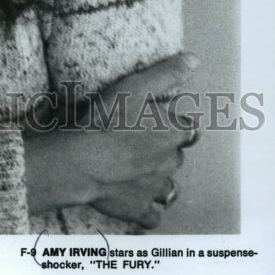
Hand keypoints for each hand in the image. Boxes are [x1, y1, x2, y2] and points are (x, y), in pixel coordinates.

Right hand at [24, 52, 200, 229]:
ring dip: (158, 178)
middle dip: (163, 150)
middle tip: (138, 141)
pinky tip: (134, 197)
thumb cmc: (106, 119)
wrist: (80, 160)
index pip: (189, 127)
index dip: (173, 123)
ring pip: (168, 185)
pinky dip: (148, 207)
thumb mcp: (135, 86)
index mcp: (174, 132)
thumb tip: (194, 60)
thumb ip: (166, 73)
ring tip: (137, 169)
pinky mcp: (140, 209)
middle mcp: (172, 162)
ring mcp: (157, 188)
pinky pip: (153, 214)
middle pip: (177, 155)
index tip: (157, 120)